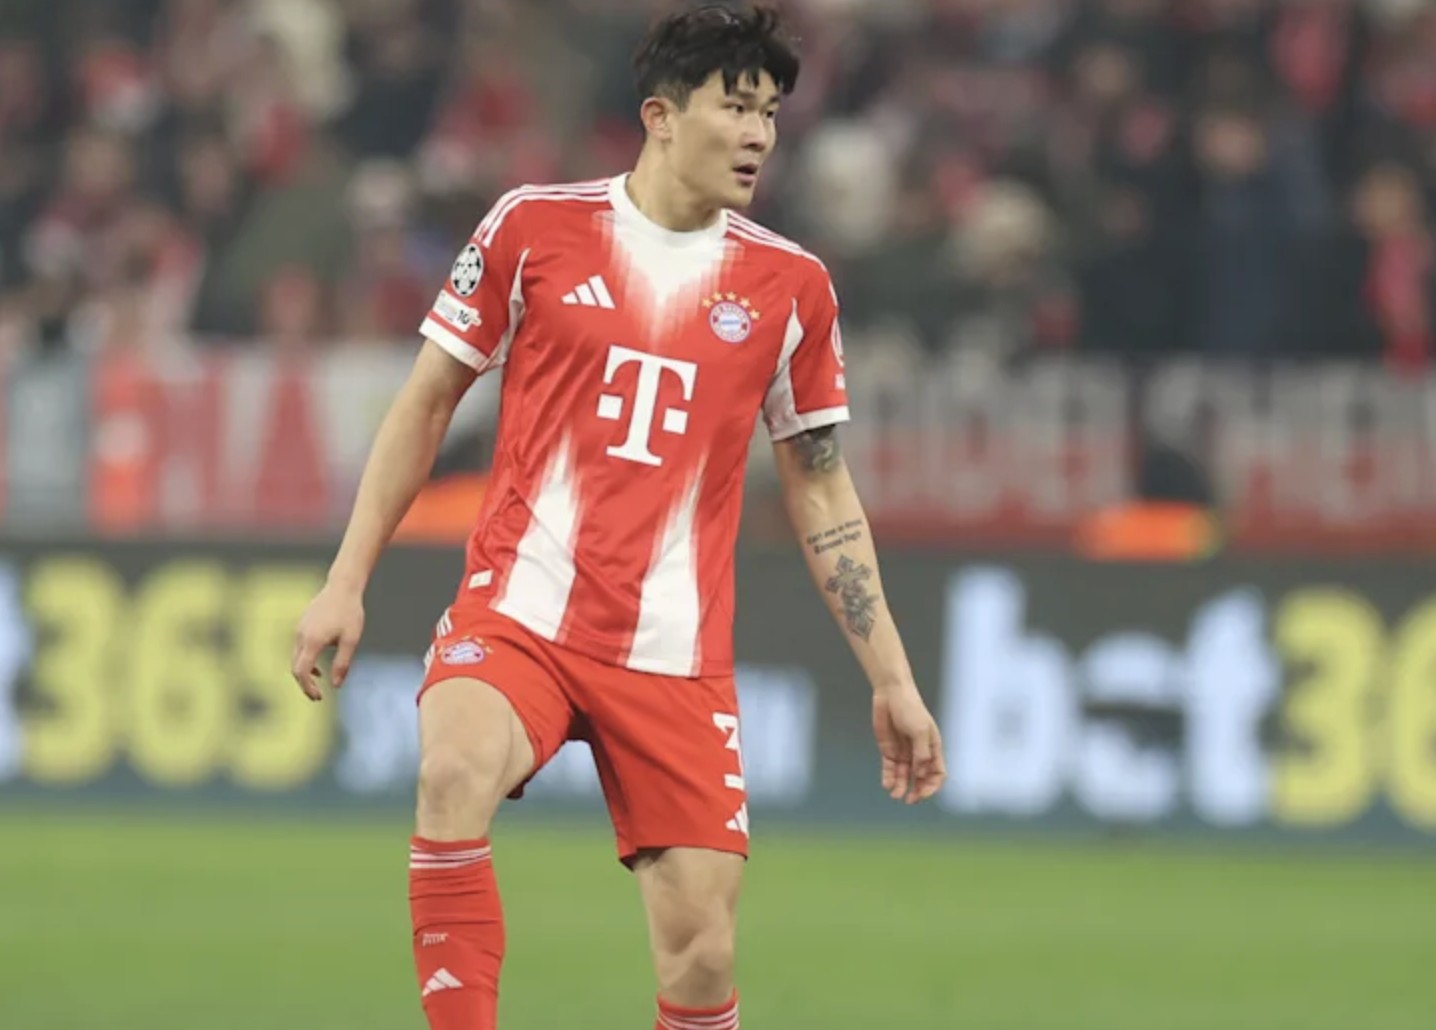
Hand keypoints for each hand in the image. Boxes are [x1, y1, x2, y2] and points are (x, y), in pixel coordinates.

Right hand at [291, 582, 364, 700]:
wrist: (342, 587)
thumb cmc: (350, 613)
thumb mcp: (351, 640)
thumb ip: (342, 663)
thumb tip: (336, 685)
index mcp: (312, 641)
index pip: (302, 672)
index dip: (308, 688)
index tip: (319, 698)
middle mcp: (301, 636)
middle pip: (295, 667)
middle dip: (304, 684)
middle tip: (317, 696)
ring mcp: (299, 629)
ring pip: (295, 658)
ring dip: (305, 672)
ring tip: (318, 682)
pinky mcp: (302, 625)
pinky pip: (298, 648)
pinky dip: (305, 660)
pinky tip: (318, 664)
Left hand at [872, 682, 945, 804]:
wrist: (890, 694)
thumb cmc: (910, 709)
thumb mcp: (919, 730)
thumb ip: (921, 753)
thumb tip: (919, 774)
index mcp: (932, 748)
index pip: (937, 773)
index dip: (932, 786)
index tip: (923, 793)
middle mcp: (919, 753)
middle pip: (920, 778)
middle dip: (916, 791)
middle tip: (909, 800)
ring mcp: (904, 752)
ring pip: (904, 776)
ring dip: (901, 787)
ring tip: (895, 795)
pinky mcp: (889, 750)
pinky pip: (890, 768)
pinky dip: (889, 778)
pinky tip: (887, 784)